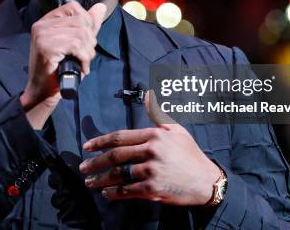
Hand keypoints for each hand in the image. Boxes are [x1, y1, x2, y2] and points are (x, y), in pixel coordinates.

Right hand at [21, 1, 106, 127]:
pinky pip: (76, 45)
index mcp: (46, 21)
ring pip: (80, 33)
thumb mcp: (75, 44)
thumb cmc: (57, 70)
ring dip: (87, 51)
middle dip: (90, 40)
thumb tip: (101, 7)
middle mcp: (41, 25)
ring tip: (83, 62)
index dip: (87, 22)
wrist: (42, 92)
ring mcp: (42, 36)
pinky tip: (80, 66)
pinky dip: (83, 57)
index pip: (73, 7)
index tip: (86, 40)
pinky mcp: (46, 48)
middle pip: (80, 21)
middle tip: (85, 55)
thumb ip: (88, 25)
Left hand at [79, 90, 220, 205]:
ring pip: (119, 174)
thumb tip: (147, 95)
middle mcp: (151, 151)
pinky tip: (106, 193)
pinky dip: (114, 193)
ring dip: (101, 179)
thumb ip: (158, 114)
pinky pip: (127, 190)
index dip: (100, 142)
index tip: (87, 147)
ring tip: (90, 182)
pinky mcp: (153, 190)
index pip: (120, 137)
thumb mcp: (177, 129)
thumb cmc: (190, 154)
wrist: (206, 181)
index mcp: (154, 135)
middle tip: (83, 167)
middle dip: (96, 162)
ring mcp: (152, 171)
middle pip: (116, 156)